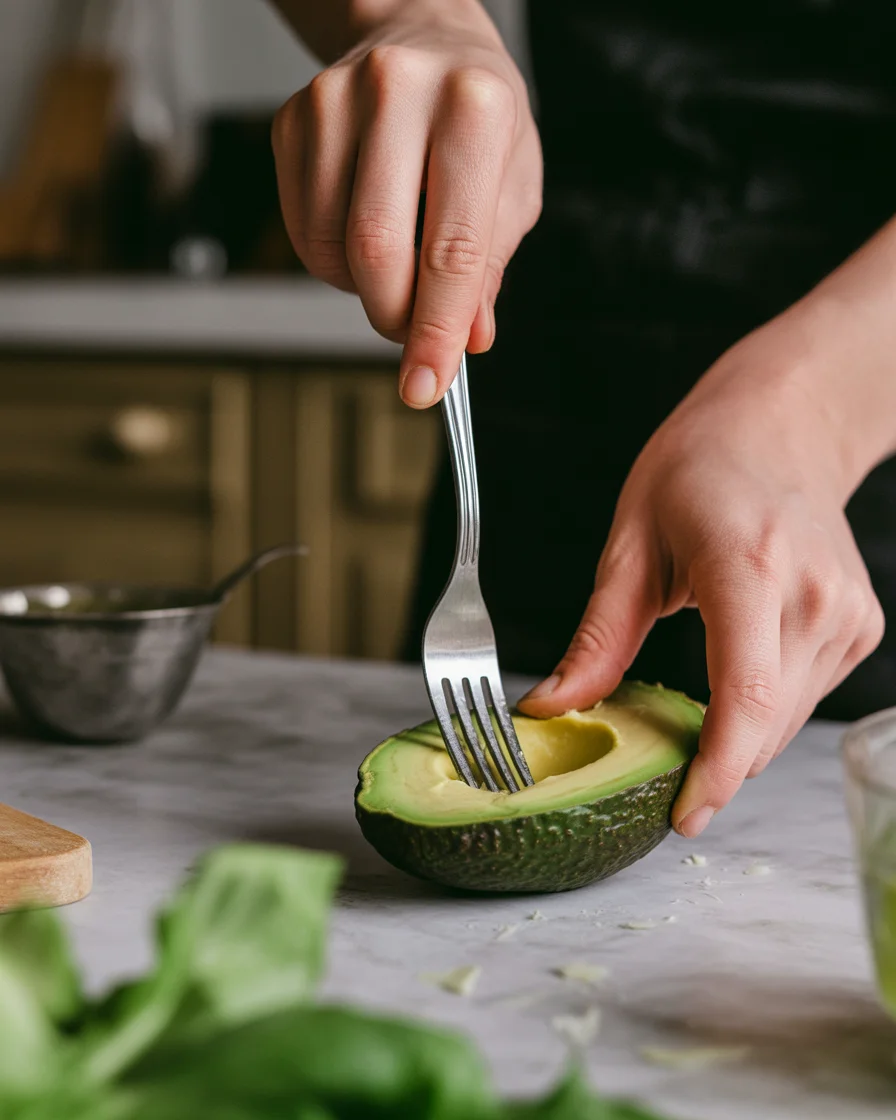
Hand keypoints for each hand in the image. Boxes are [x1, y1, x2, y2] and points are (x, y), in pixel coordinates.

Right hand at [272, 0, 541, 407]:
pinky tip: (361, 239)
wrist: (423, 37)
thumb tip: (467, 337)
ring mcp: (334, 100)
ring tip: (395, 269)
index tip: (425, 385)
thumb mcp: (513, 186)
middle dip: (393, 316)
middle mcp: (400, 93)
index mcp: (475, 109)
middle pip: (377, 250)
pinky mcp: (293, 118)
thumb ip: (489, 265)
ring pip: (330, 245)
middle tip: (411, 331)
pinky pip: (301, 228)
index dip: (437, 330)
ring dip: (362, 289)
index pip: (452, 248)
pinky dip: (331, 262)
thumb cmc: (478, 116)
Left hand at [519, 320, 884, 837]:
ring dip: (733, 741)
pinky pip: (802, 700)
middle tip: (653, 771)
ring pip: (784, 724)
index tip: (682, 816)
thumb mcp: (630, 543)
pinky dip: (759, 712)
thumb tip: (550, 709)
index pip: (744, 694)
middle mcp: (812, 595)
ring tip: (687, 717)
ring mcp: (847, 614)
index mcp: (747, 566)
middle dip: (708, 766)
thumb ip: (598, 638)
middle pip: (763, 726)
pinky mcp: (861, 628)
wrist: (781, 428)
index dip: (714, 770)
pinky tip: (728, 681)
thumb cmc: (698, 469)